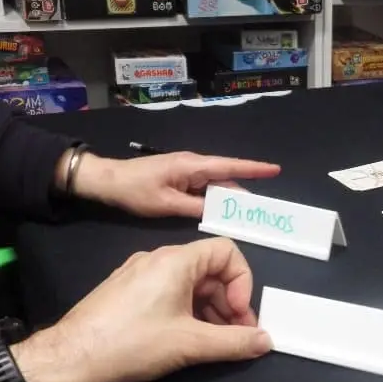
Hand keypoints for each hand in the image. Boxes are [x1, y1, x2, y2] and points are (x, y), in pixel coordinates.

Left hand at [11, 237, 272, 381]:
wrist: (69, 358)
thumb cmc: (132, 343)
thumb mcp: (191, 344)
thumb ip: (235, 342)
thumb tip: (267, 341)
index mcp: (176, 260)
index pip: (227, 252)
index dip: (242, 283)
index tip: (239, 315)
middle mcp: (158, 259)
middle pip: (210, 270)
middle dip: (229, 303)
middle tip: (236, 336)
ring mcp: (139, 274)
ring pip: (191, 284)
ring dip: (210, 311)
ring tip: (214, 343)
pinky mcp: (127, 291)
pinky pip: (169, 292)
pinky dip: (188, 312)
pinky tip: (186, 339)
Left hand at [69, 151, 280, 218]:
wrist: (107, 181)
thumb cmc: (135, 190)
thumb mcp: (166, 203)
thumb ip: (195, 207)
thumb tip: (220, 212)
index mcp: (192, 166)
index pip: (230, 167)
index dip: (254, 169)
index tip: (275, 169)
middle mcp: (193, 166)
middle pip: (226, 179)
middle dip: (243, 192)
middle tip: (259, 210)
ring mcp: (187, 172)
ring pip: (215, 186)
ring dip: (228, 199)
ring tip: (244, 215)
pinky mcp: (181, 180)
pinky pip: (204, 189)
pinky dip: (214, 200)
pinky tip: (220, 212)